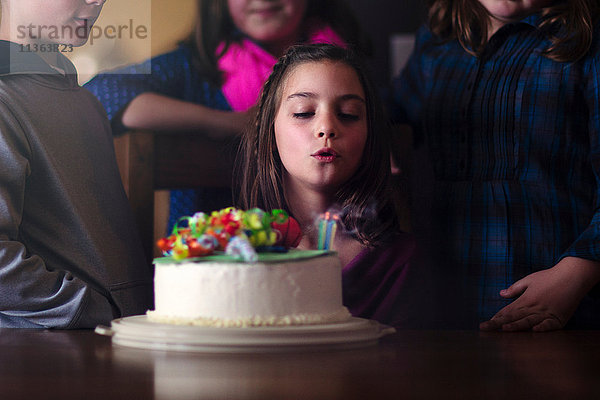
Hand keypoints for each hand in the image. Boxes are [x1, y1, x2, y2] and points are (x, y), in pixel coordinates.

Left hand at [479, 257, 599, 331]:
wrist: (572, 275)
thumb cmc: (549, 277)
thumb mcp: (529, 280)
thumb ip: (515, 288)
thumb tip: (501, 293)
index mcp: (525, 299)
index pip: (507, 311)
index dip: (496, 318)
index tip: (485, 324)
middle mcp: (534, 307)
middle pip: (514, 317)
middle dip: (499, 324)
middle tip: (485, 329)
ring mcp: (546, 312)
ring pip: (528, 321)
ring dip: (516, 326)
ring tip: (505, 329)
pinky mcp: (559, 318)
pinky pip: (550, 324)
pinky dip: (543, 327)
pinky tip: (535, 331)